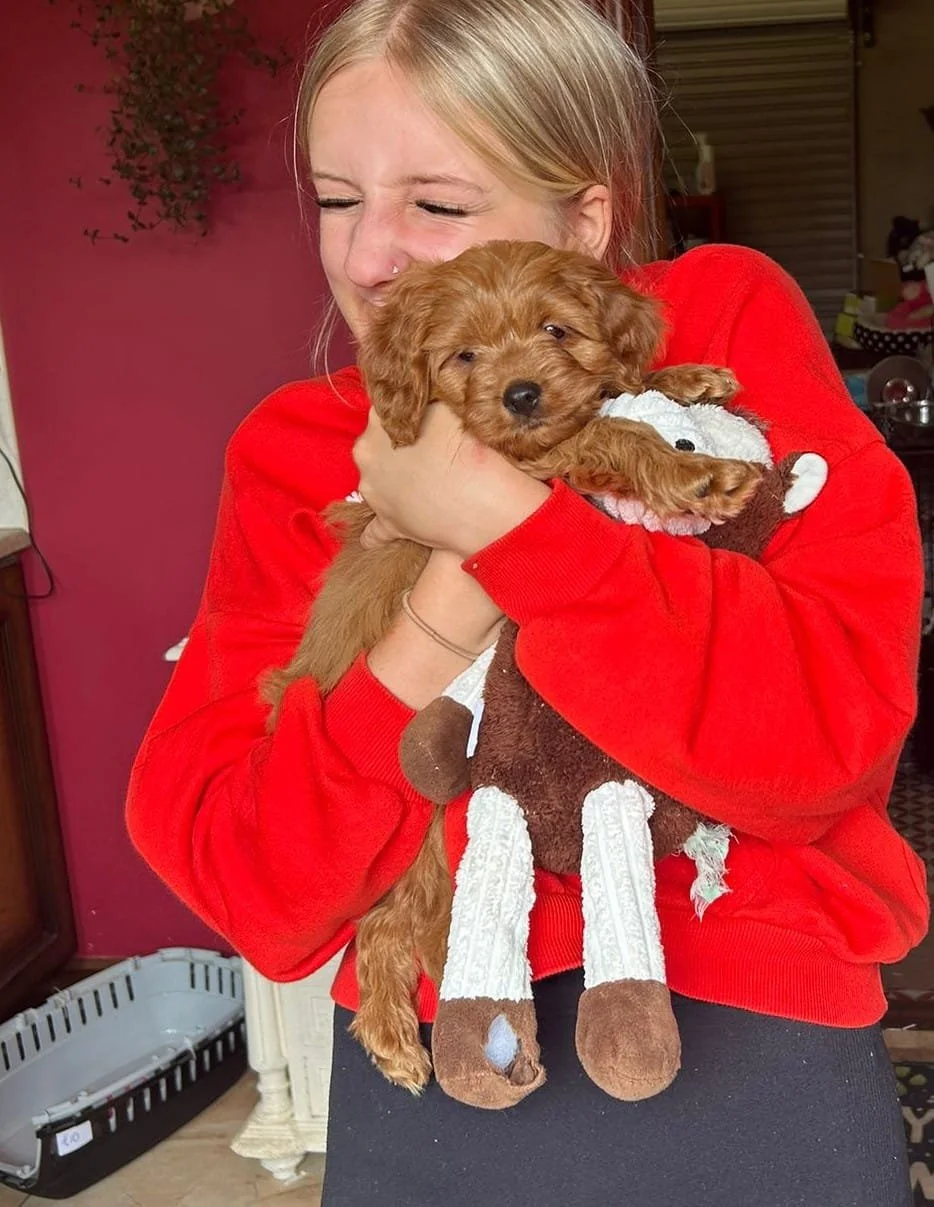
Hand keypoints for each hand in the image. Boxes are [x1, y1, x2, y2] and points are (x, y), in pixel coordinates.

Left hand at [353, 404, 549, 556]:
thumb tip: (433, 381)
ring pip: (378, 480)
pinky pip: (376, 530)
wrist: (484, 503)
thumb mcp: (449, 405)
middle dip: (399, 444)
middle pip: (379, 442)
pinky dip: (379, 530)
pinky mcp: (389, 526)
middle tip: (431, 447)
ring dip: (396, 479)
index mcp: (378, 423)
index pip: (387, 405)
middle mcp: (366, 456)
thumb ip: (431, 395)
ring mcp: (375, 494)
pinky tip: (386, 529)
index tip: (427, 415)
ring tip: (427, 481)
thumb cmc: (470, 449)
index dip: (409, 409)